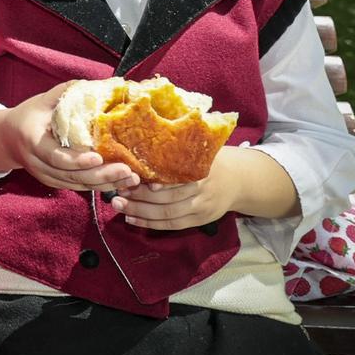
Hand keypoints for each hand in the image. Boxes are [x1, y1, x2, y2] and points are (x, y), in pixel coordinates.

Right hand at [0, 83, 141, 193]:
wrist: (8, 139)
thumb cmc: (29, 115)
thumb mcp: (43, 100)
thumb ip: (68, 92)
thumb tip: (99, 84)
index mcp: (33, 141)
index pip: (55, 156)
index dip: (76, 160)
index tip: (98, 157)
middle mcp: (39, 164)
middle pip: (71, 175)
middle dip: (101, 175)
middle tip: (126, 171)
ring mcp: (47, 176)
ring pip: (78, 185)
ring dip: (105, 183)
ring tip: (130, 178)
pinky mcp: (56, 183)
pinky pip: (79, 187)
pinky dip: (100, 186)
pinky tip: (120, 182)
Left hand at [114, 146, 285, 230]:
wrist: (239, 181)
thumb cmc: (208, 159)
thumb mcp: (198, 148)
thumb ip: (177, 146)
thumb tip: (142, 129)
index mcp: (200, 168)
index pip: (172, 177)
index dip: (150, 180)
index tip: (128, 176)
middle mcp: (202, 190)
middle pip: (167, 199)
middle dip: (138, 198)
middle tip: (115, 194)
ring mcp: (202, 207)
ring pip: (168, 214)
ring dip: (140, 212)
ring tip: (118, 206)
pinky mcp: (200, 220)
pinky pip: (173, 225)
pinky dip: (151, 224)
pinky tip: (132, 220)